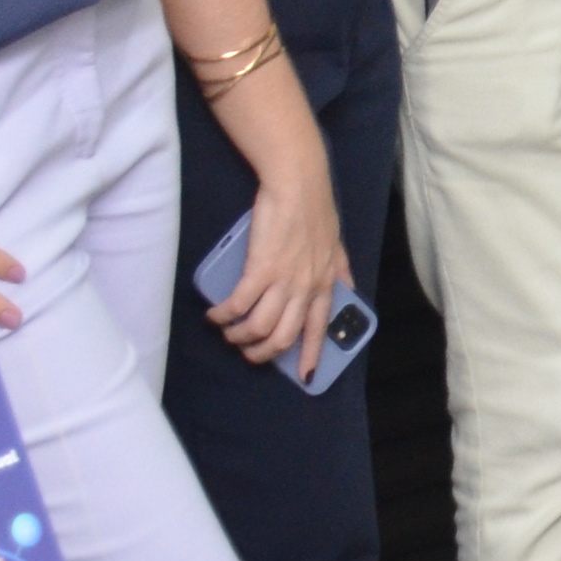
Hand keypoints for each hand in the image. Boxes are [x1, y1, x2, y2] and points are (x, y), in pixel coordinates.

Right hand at [209, 119, 347, 376]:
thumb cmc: (315, 210)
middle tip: (247, 352)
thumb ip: (340, 268)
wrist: (298, 183)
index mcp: (326, 283)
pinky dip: (223, 315)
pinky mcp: (260, 269)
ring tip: (227, 332)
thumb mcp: (336, 244)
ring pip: (259, 327)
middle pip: (284, 337)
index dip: (311, 355)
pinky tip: (214, 315)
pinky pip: (238, 305)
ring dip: (239, 337)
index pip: (320, 328)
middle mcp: (307, 288)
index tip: (305, 377)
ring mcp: (284, 280)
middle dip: (262, 352)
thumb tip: (347, 287)